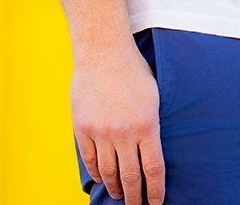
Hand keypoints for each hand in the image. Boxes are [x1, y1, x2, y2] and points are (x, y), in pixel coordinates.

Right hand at [71, 41, 165, 204]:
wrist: (103, 50)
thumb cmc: (132, 69)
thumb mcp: (153, 95)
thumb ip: (152, 125)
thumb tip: (152, 152)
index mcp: (147, 125)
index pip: (154, 170)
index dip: (155, 192)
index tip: (155, 203)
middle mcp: (124, 133)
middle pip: (131, 177)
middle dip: (134, 197)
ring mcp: (102, 131)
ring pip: (109, 173)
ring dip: (114, 188)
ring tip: (118, 195)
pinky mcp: (83, 127)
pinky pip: (90, 160)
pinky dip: (96, 173)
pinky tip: (101, 178)